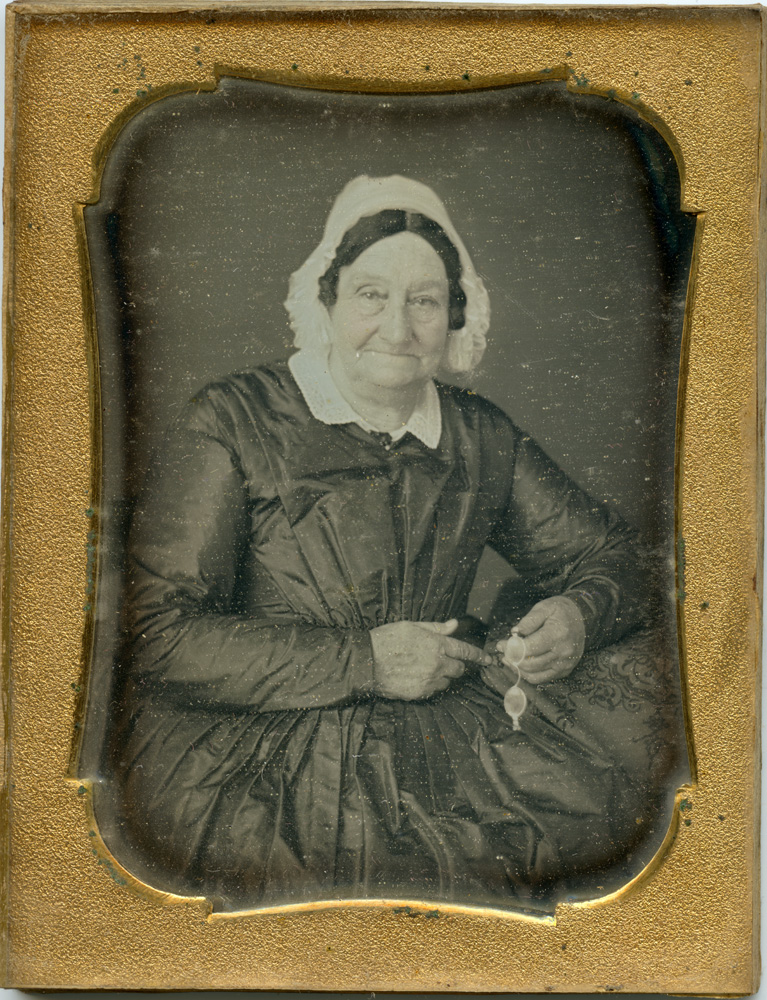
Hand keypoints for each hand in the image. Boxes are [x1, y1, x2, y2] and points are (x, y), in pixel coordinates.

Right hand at [370, 619, 492, 700]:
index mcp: (436, 644)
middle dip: (455, 664)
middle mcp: (437, 663)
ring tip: (425, 668)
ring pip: (448, 681)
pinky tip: (418, 677)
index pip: (465, 651)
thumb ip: (436, 628)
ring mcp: (429, 680)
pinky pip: (435, 690)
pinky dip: (432, 685)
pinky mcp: (420, 693)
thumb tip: (454, 624)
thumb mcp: (411, 626)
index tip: (488, 660)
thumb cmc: (387, 639)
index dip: (479, 656)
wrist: (366, 662)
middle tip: (442, 660)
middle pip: (459, 668)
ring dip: (443, 675)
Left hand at [496, 596, 585, 684]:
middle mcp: (563, 652)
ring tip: (507, 658)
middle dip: (511, 658)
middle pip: (530, 663)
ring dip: (517, 668)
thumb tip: (514, 633)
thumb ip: (528, 621)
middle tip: (502, 649)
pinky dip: (527, 674)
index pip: (529, 648)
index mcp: (558, 634)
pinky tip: (519, 665)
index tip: (501, 644)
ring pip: (534, 674)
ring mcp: (565, 664)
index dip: (511, 648)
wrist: (582, 618)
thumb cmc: (561, 611)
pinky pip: (541, 679)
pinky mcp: (564, 671)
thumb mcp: (544, 607)